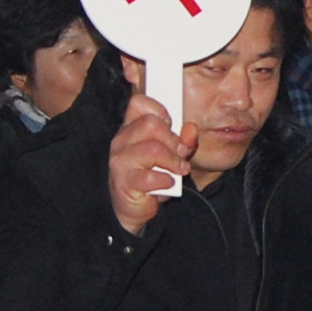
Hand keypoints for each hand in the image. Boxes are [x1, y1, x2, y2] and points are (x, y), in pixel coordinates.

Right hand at [107, 90, 192, 233]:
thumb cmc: (150, 176)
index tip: (170, 123)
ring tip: (180, 170)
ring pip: (152, 149)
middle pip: (150, 124)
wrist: (133, 207)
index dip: (158, 109)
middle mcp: (122, 141)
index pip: (138, 103)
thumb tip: (191, 129)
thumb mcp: (170, 155)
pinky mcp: (124, 182)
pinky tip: (168, 183)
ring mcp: (120, 161)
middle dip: (173, 139)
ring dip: (173, 161)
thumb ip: (182, 141)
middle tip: (181, 152)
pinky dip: (165, 180)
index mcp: (130, 127)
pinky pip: (150, 176)